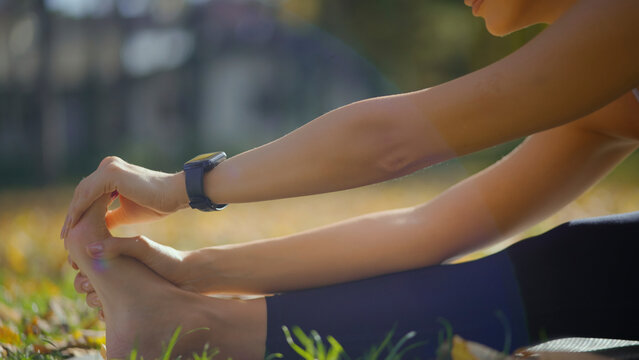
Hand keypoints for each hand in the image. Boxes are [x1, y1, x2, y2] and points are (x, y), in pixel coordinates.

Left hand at [61, 156, 188, 238]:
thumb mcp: (126, 213)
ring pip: (83, 194)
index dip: (79, 213)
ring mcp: (109, 167)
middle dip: (72, 215)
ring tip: (67, 235)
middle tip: (64, 237)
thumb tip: (95, 226)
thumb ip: (109, 216)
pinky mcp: (111, 173)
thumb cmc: (156, 203)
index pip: (88, 193)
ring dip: (73, 215)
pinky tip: (77, 226)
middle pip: (82, 192)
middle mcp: (108, 165)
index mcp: (111, 172)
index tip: (72, 233)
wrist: (176, 194)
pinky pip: (89, 195)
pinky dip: (81, 211)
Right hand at [74, 235, 208, 310]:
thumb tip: (90, 249)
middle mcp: (116, 272)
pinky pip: (107, 313)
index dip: (79, 263)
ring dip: (93, 299)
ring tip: (102, 298)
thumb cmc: (167, 259)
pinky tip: (110, 311)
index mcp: (116, 255)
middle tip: (92, 284)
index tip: (80, 265)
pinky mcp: (128, 305)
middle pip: (85, 280)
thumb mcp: (142, 247)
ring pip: (93, 298)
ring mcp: (122, 289)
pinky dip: (105, 313)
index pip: (86, 259)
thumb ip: (117, 246)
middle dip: (84, 283)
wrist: (190, 279)